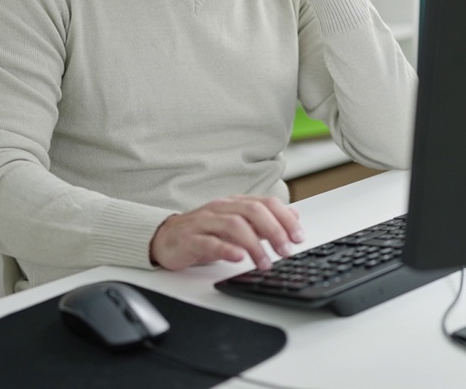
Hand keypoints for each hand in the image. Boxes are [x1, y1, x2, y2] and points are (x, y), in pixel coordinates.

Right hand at [150, 195, 303, 270]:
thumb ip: (265, 221)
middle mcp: (222, 208)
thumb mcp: (238, 225)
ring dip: (254, 245)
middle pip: (253, 211)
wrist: (165, 238)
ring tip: (265, 263)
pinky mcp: (189, 238)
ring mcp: (205, 222)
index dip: (285, 218)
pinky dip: (226, 249)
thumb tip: (294, 216)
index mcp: (235, 203)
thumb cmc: (204, 232)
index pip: (266, 203)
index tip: (299, 237)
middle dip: (274, 231)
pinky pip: (209, 241)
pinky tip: (238, 258)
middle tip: (286, 251)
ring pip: (234, 225)